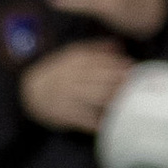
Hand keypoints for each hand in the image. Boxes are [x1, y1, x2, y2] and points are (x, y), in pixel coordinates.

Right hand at [20, 40, 135, 132]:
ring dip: (115, 100)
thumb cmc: (57, 73)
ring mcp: (68, 96)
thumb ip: (95, 49)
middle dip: (121, 83)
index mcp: (74, 61)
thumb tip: (120, 46)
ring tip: (130, 102)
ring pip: (97, 98)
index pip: (101, 61)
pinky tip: (111, 121)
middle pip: (103, 80)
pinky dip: (100, 121)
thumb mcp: (72, 54)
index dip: (120, 65)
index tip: (133, 68)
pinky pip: (87, 119)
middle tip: (138, 86)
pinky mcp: (66, 114)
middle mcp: (72, 77)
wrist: (29, 92)